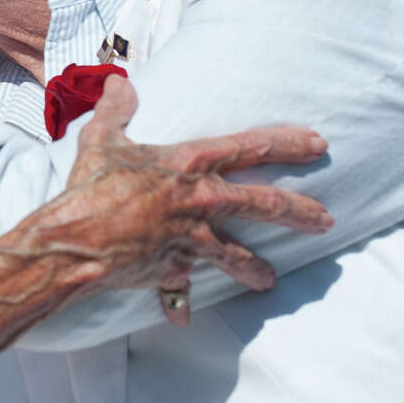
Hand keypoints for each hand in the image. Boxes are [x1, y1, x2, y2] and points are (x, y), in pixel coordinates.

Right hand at [38, 76, 330, 325]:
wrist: (77, 239)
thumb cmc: (91, 186)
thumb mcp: (101, 139)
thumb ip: (115, 110)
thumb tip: (120, 83)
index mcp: (188, 164)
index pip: (249, 147)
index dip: (287, 143)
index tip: (318, 144)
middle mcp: (200, 200)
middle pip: (263, 204)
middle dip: (300, 211)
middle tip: (326, 220)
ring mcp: (191, 238)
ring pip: (236, 255)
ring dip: (254, 269)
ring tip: (270, 280)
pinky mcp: (174, 268)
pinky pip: (179, 288)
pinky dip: (177, 303)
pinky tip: (182, 319)